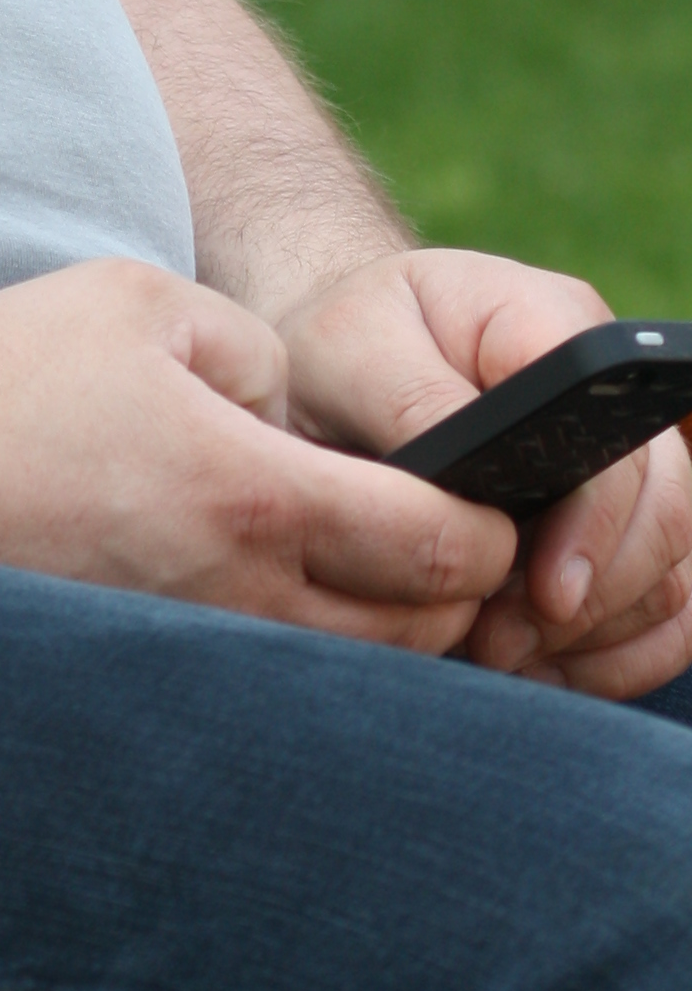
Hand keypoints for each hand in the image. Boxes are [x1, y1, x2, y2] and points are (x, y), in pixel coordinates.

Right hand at [0, 258, 512, 648]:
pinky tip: (262, 591)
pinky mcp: (146, 678)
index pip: (438, 547)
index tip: (483, 491)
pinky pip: (270, 687)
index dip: (487, 521)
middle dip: (451, 588)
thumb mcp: (138, 301)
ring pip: (350, 677)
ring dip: (378, 627)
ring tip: (351, 559)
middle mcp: (235, 598)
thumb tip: (295, 421)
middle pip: (420, 637)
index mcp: (249, 494)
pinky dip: (301, 653)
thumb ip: (254, 354)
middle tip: (427, 526)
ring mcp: (190, 655)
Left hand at [277, 247, 691, 700]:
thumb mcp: (345, 352)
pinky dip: (614, 656)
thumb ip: (414, 404)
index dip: (594, 525)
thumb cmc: (339, 349)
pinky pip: (667, 611)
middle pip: (663, 513)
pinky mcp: (619, 527)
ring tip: (498, 651)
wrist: (332, 368)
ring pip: (671, 571)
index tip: (543, 594)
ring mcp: (623, 461)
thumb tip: (483, 482)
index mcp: (550, 324)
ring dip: (594, 635)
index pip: (614, 435)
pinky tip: (540, 666)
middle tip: (496, 641)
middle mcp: (606, 391)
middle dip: (590, 599)